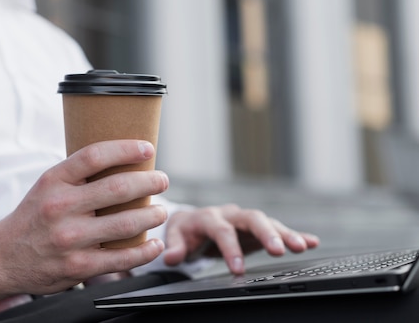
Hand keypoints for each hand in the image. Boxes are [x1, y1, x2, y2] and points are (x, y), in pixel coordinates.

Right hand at [0, 140, 168, 308]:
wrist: (1, 257)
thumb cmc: (32, 218)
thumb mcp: (46, 186)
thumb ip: (77, 175)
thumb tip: (121, 160)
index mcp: (53, 181)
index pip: (94, 156)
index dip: (126, 149)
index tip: (147, 148)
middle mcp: (60, 207)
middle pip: (118, 188)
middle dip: (150, 182)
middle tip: (162, 180)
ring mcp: (70, 239)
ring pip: (125, 223)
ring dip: (152, 215)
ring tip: (160, 211)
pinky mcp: (78, 266)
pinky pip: (121, 258)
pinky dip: (145, 251)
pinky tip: (154, 244)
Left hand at [163, 204, 319, 274]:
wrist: (192, 220)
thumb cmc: (185, 230)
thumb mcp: (176, 237)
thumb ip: (175, 246)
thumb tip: (171, 257)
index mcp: (210, 217)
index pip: (222, 231)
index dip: (230, 249)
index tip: (238, 269)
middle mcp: (232, 214)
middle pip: (252, 219)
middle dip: (266, 233)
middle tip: (280, 249)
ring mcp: (247, 220)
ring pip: (269, 222)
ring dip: (286, 233)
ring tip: (303, 246)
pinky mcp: (258, 228)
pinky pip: (279, 229)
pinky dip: (296, 234)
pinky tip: (313, 241)